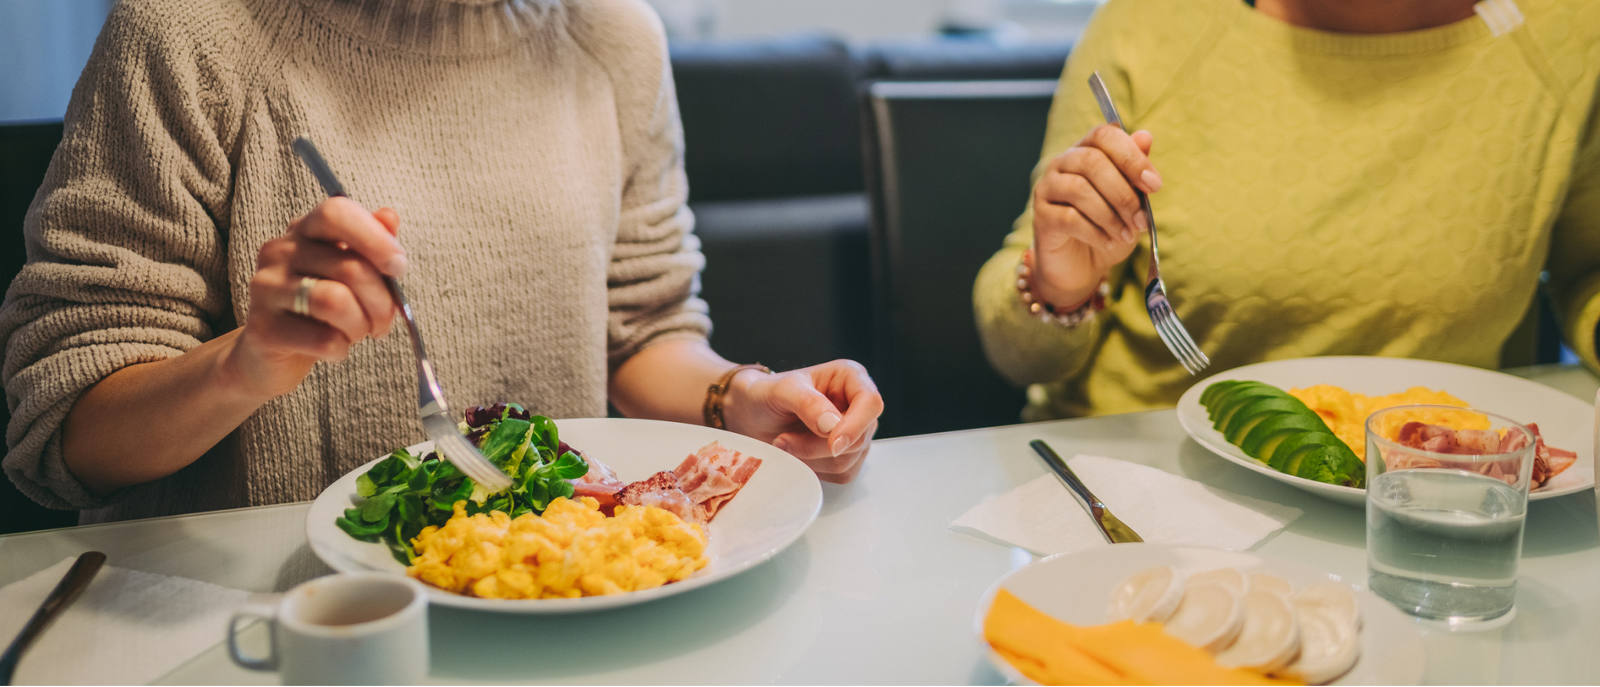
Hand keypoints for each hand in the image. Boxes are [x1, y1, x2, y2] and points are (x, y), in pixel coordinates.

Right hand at [221, 197, 406, 399]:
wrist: (273, 354)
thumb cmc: (321, 308)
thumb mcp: (350, 271)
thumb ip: (371, 243)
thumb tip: (389, 217)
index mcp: (303, 229)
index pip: (336, 213)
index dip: (375, 238)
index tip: (398, 267)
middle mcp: (278, 251)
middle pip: (349, 267)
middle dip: (382, 301)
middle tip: (384, 320)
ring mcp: (266, 288)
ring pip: (336, 302)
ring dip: (361, 325)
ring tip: (360, 332)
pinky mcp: (263, 329)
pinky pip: (323, 339)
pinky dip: (342, 348)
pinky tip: (337, 348)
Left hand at [720, 360, 883, 483]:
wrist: (751, 415)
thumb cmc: (766, 395)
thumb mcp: (781, 391)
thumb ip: (808, 402)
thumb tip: (833, 425)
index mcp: (851, 378)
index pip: (871, 404)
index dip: (855, 427)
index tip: (831, 444)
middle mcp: (857, 406)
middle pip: (859, 438)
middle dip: (818, 446)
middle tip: (784, 440)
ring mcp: (854, 433)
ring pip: (849, 460)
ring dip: (811, 458)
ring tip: (785, 442)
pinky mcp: (846, 456)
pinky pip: (841, 474)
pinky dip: (814, 470)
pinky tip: (796, 454)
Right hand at [1031, 124, 1161, 306]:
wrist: (1081, 267)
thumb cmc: (1108, 228)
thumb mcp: (1131, 201)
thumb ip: (1135, 171)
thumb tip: (1145, 137)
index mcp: (1086, 151)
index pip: (1104, 135)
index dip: (1131, 157)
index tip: (1154, 185)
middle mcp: (1062, 164)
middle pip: (1092, 161)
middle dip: (1123, 193)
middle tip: (1141, 220)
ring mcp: (1047, 188)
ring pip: (1079, 189)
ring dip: (1111, 215)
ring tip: (1127, 235)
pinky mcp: (1041, 216)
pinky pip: (1069, 218)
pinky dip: (1095, 232)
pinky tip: (1108, 242)